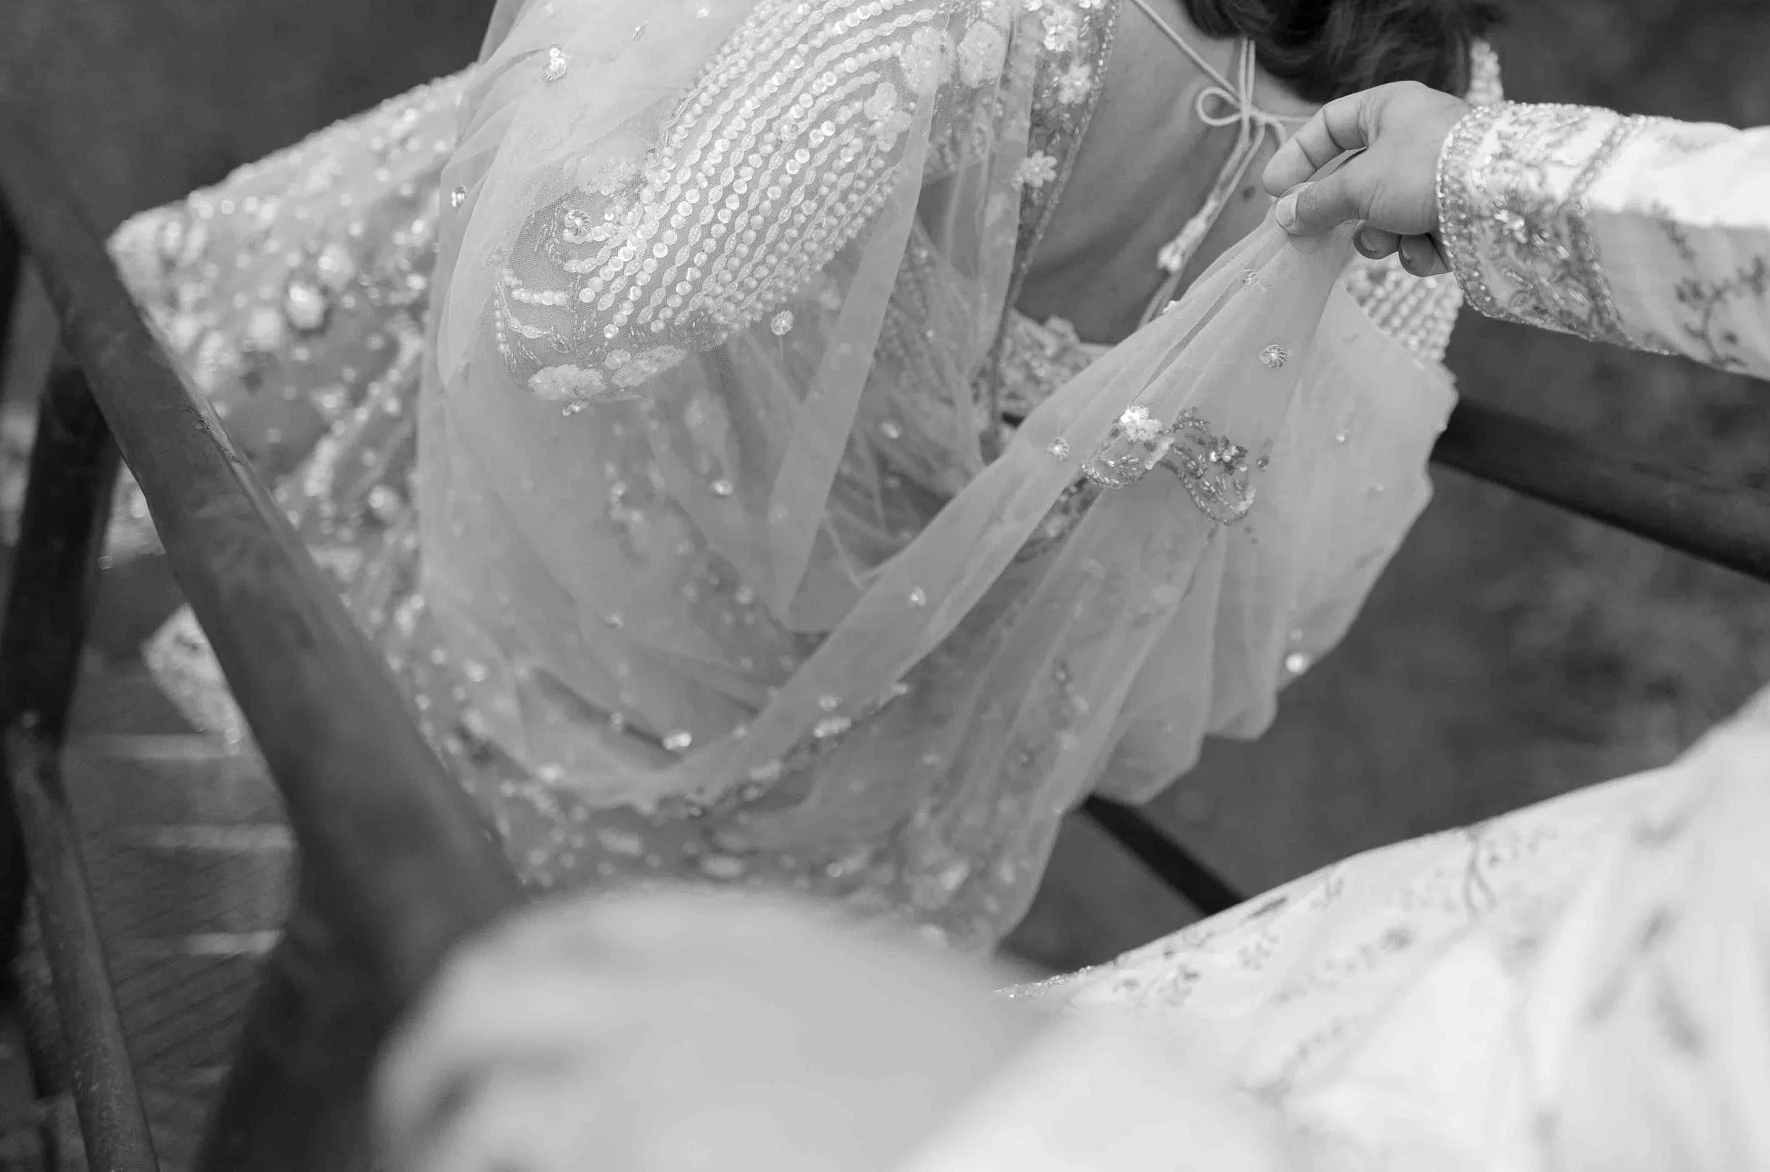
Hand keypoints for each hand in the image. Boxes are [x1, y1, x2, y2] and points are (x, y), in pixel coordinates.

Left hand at [374, 887, 1038, 1171]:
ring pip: (479, 1112)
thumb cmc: (993, 1076)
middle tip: (421, 1112)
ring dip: (450, 1141)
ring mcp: (640, 1095)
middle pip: (485, 1002)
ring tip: (446, 1166)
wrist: (1037, 1127)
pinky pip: (523, 1166)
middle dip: (433, 1060)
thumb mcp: (888, 987)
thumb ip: (790, 987)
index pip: (573, 931)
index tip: (490, 1016)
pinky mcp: (635, 1165)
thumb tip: (750, 1026)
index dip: (511, 977)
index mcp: (741, 937)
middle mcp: (670, 1001)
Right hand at [1260, 81, 1471, 276]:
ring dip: (1382, 235)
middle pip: (1357, 179)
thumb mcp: (1358, 184)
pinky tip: (1428, 249)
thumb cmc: (1423, 169)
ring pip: (1386, 214)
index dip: (1298, 156)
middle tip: (1314, 235)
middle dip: (1342, 211)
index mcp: (1389, 108)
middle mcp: (1414, 137)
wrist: (1500, 197)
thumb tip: (1284, 217)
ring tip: (1391, 239)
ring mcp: (1437, 177)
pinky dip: (1418, 247)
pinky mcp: (1458, 214)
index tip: (1273, 189)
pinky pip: (1419, 234)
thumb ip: (1317, 201)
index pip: (1329, 125)